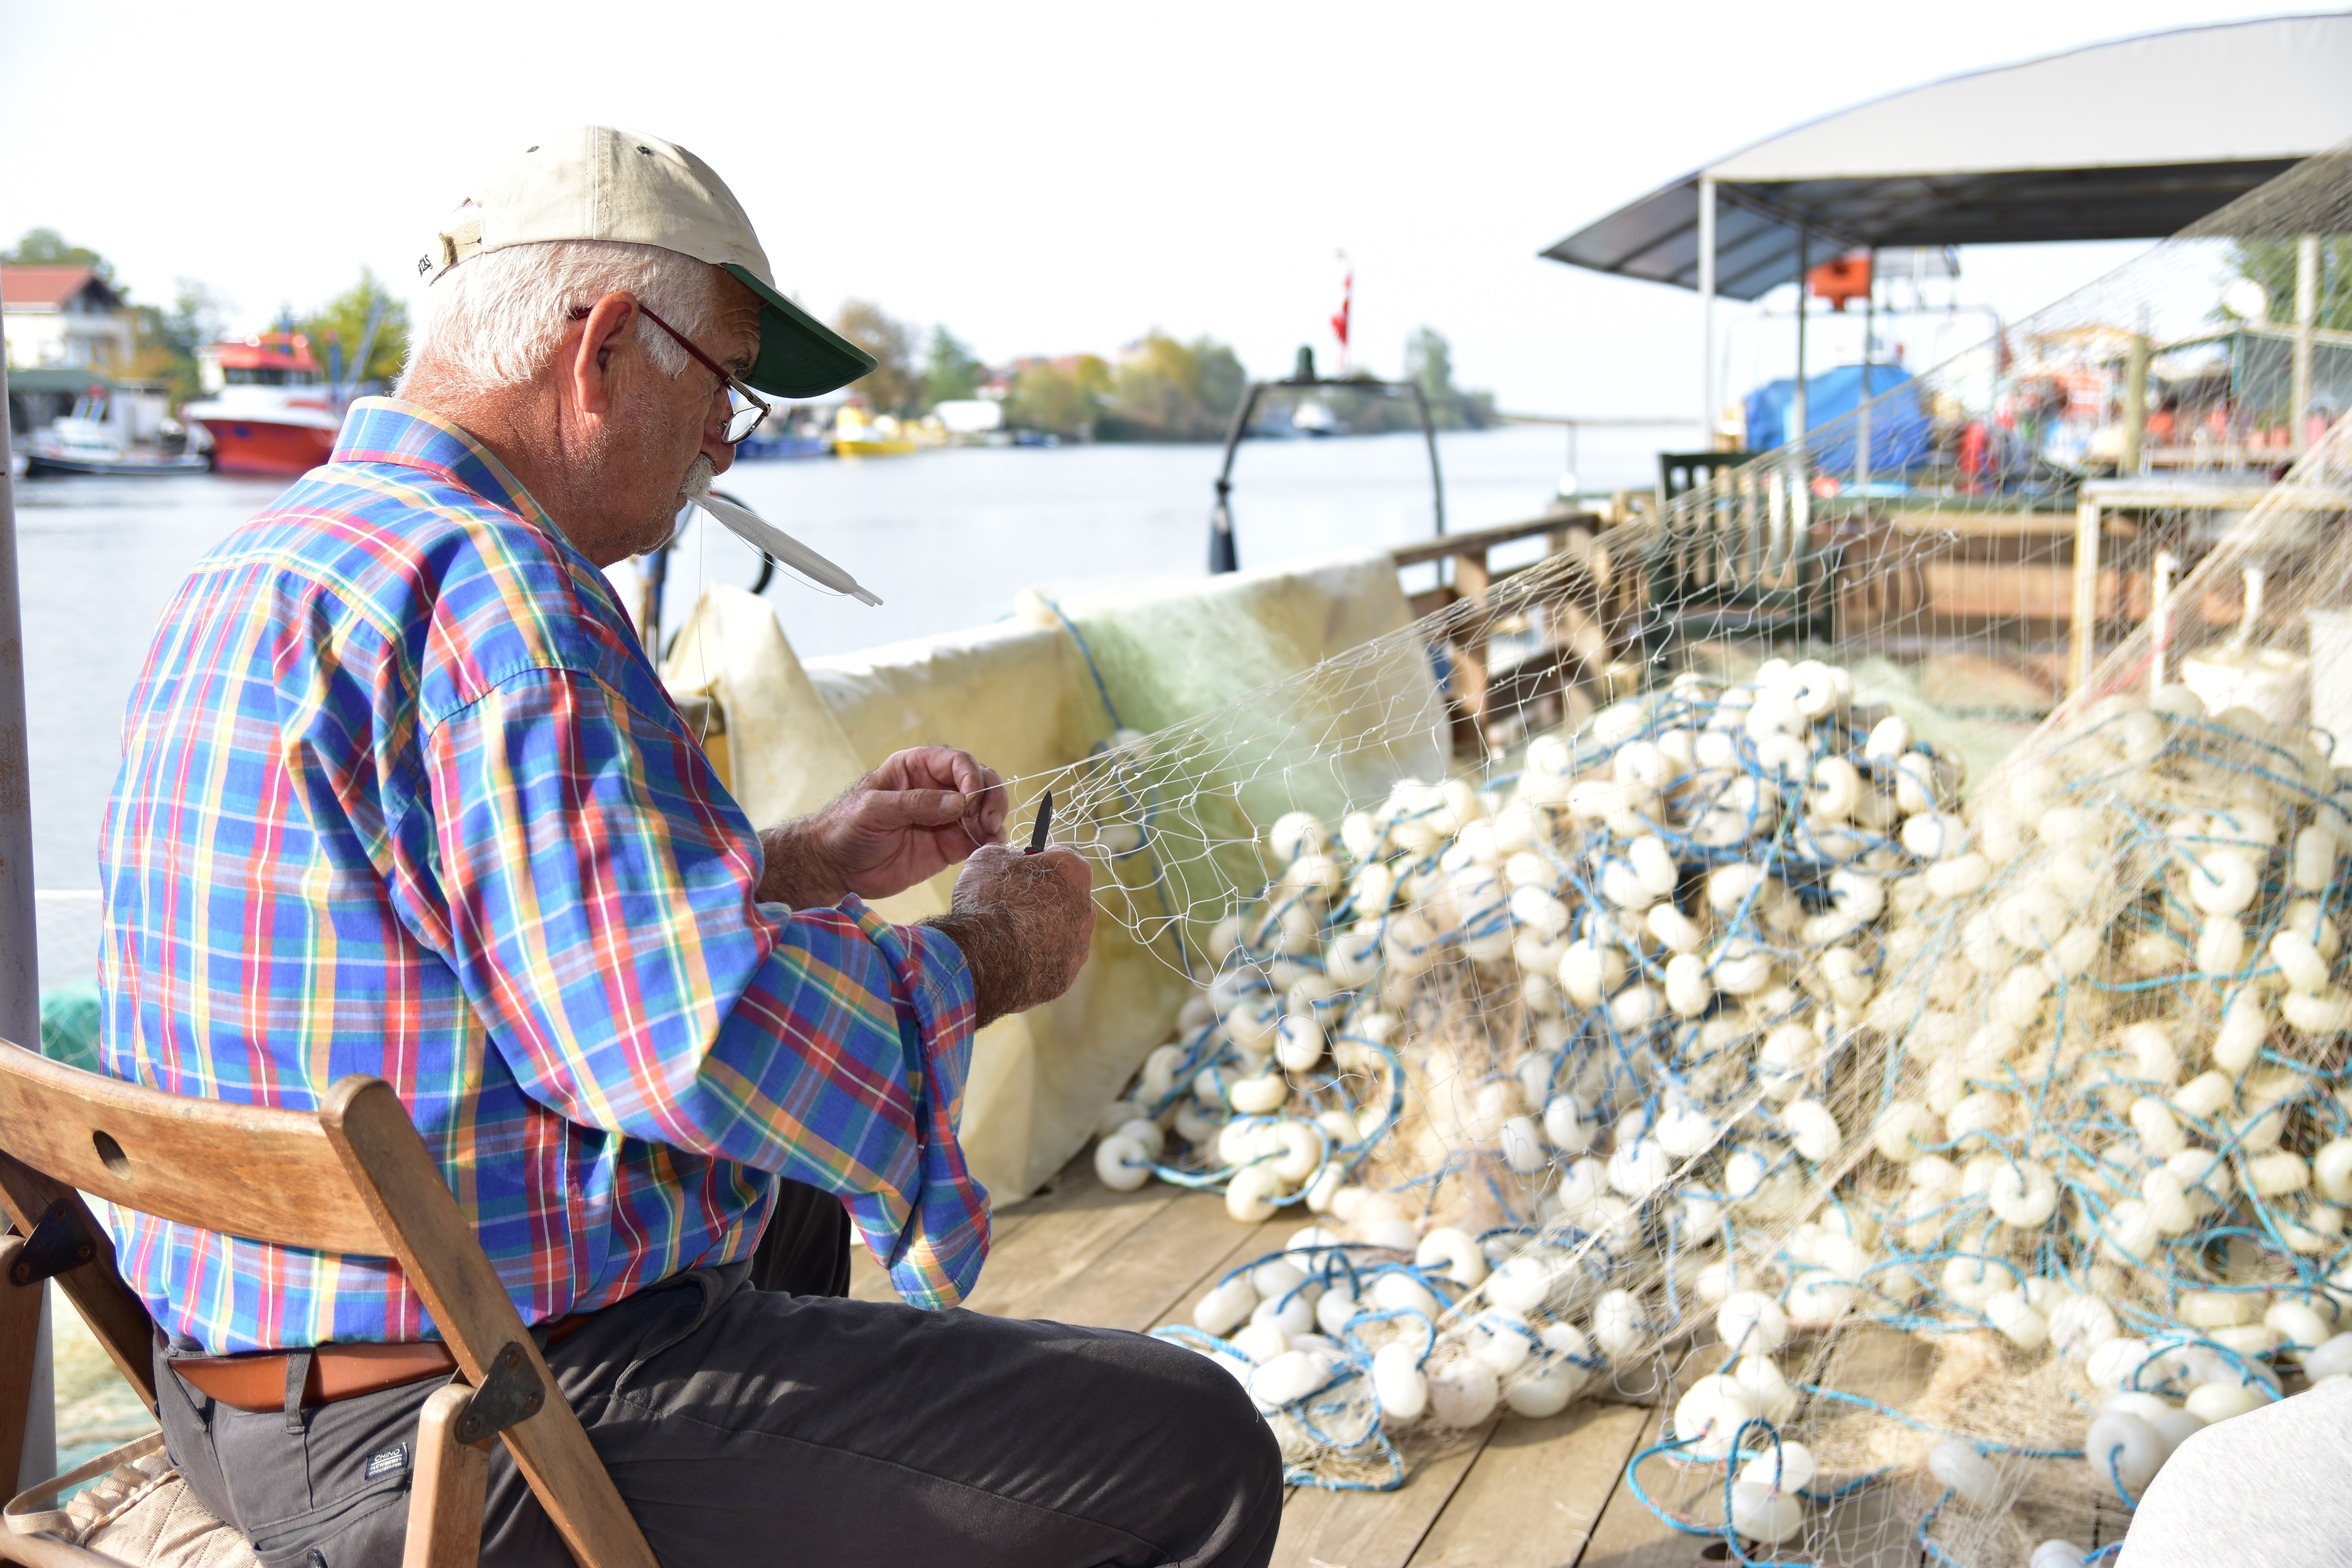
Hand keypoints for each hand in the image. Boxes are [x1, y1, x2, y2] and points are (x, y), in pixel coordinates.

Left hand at [757, 747, 1007, 907]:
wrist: (834, 866)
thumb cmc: (845, 828)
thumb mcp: (874, 810)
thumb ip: (915, 804)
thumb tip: (959, 802)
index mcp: (916, 767)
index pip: (957, 761)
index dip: (971, 777)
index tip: (970, 801)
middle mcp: (936, 788)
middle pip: (980, 781)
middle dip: (991, 796)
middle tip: (988, 819)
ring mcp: (945, 817)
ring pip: (985, 808)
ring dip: (994, 818)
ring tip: (989, 834)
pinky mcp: (949, 845)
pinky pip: (979, 837)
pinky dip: (990, 840)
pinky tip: (987, 846)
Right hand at [926, 844, 1093, 1026]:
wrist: (985, 960)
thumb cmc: (988, 903)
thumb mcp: (987, 860)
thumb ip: (1005, 854)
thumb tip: (1008, 859)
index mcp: (1073, 871)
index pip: (1061, 857)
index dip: (1037, 861)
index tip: (1019, 869)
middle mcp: (1086, 907)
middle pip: (1064, 896)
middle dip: (1041, 897)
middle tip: (1010, 904)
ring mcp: (1080, 944)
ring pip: (1061, 931)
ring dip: (1040, 930)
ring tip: (1007, 935)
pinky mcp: (1067, 974)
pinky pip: (1052, 960)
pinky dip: (1036, 958)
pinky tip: (1012, 958)